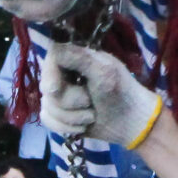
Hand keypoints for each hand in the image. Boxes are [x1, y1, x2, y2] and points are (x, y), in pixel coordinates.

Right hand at [38, 44, 161, 148]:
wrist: (130, 124)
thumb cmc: (121, 93)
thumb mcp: (103, 72)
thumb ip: (79, 58)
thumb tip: (52, 50)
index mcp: (76, 57)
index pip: (51, 57)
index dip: (49, 74)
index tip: (56, 90)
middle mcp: (64, 74)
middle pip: (47, 88)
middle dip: (70, 102)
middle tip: (90, 102)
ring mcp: (59, 95)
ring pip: (47, 107)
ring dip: (72, 117)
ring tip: (91, 115)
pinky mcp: (58, 114)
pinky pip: (47, 120)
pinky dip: (66, 127)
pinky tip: (82, 126)